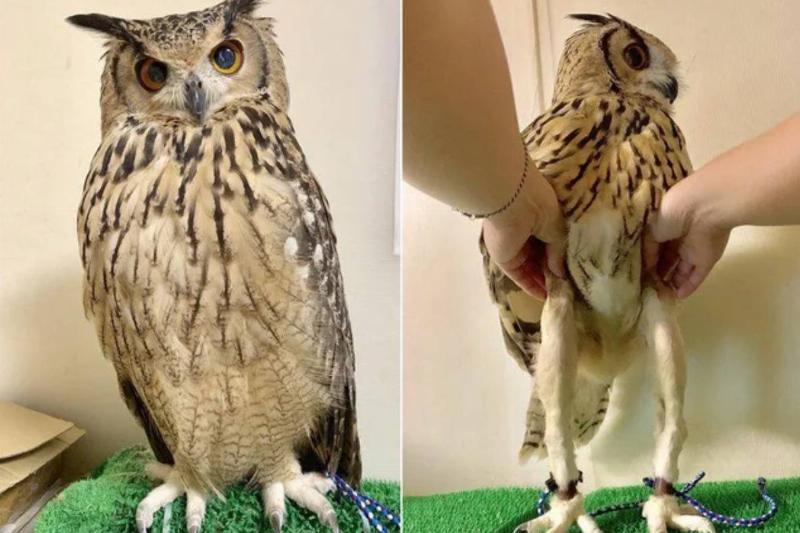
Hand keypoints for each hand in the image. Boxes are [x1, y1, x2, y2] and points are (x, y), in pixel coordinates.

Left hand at [482, 164, 566, 299]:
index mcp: (538, 220)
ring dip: (543, 282)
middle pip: (539, 258)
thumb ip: (559, 254)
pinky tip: (544, 297)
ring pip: (529, 269)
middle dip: (551, 273)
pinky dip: (531, 286)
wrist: (514, 202)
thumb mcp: (559, 231)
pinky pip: (519, 276)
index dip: (559, 258)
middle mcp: (525, 233)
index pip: (549, 243)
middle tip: (566, 288)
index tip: (570, 272)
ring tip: (559, 295)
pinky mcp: (504, 258)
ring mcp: (513, 247)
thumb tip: (561, 274)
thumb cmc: (541, 208)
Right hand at [649, 179, 730, 298]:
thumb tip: (648, 268)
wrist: (702, 210)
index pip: (654, 248)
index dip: (647, 261)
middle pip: (667, 260)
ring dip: (670, 283)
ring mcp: (693, 251)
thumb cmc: (672, 213)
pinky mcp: (706, 261)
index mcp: (665, 227)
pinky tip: (677, 298)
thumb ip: (647, 251)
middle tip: (646, 288)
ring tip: (657, 295)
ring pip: (681, 271)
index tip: (637, 274)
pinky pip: (696, 277)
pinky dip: (687, 288)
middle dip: (658, 274)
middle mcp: (679, 239)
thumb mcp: (650, 230)